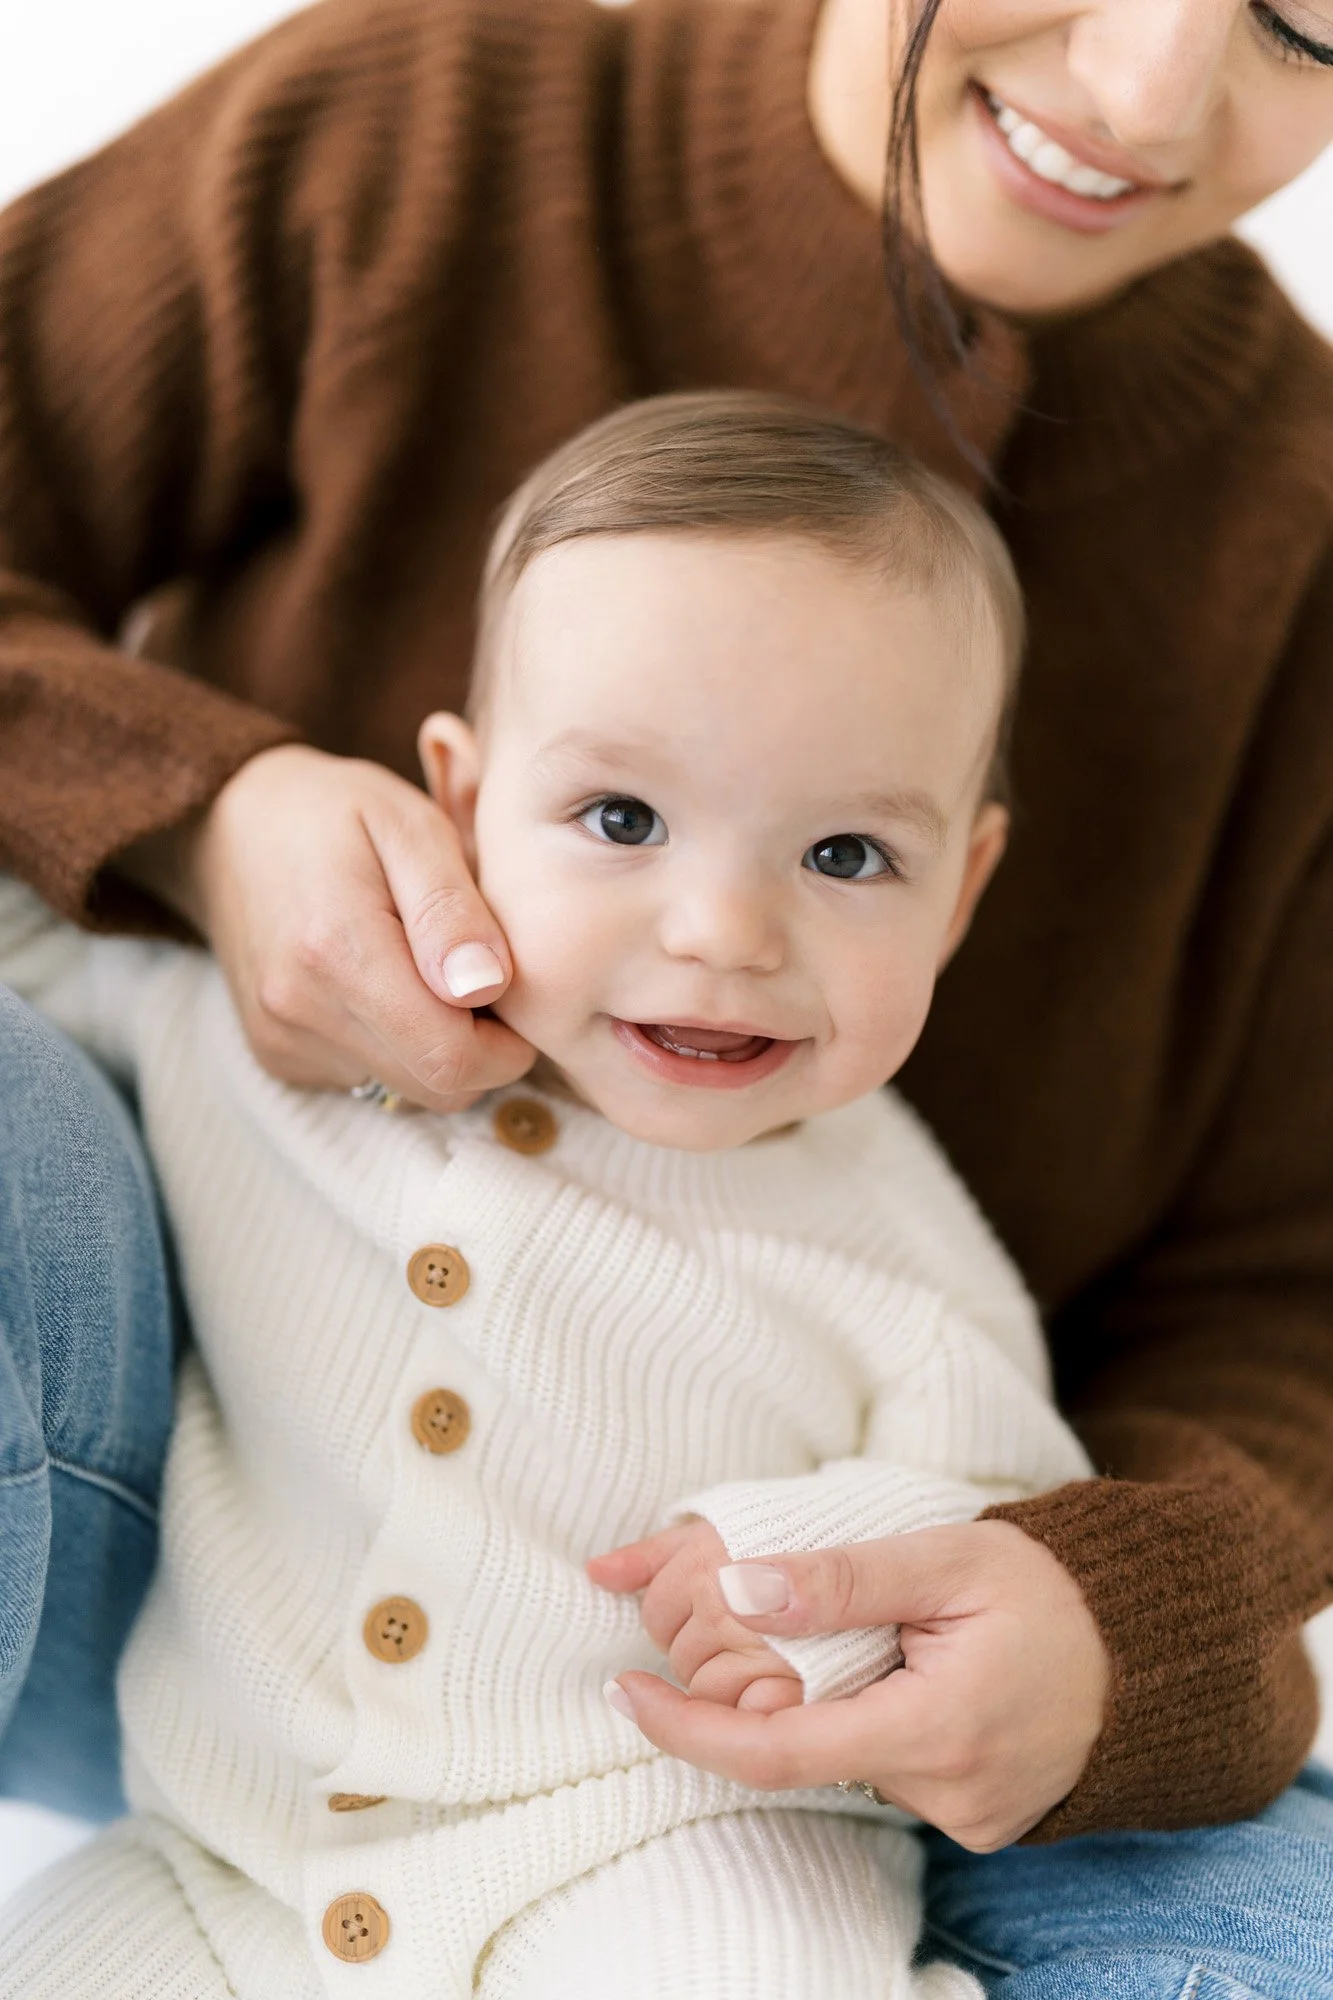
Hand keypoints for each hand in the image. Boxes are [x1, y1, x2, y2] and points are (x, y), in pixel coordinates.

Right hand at [120, 744, 533, 1109]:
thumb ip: (452, 909)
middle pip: (437, 1088)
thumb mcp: (409, 825)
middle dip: (481, 1050)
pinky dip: (395, 1048)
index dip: (508, 1043)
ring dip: (437, 1048)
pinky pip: (366, 1081)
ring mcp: (282, 1040)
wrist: (227, 826)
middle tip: (475, 976)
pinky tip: (384, 987)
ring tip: (424, 972)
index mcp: (338, 950)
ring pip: (407, 1091)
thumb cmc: (334, 812)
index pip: (454, 1059)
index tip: (511, 990)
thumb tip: (489, 986)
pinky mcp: (276, 1055)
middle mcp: (299, 1010)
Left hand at [602, 1520, 1108, 1849]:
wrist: (1150, 1649)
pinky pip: (887, 1770)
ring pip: (843, 1761)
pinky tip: (897, 1669)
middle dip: (756, 1695)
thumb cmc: (1050, 1590)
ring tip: (864, 1631)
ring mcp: (964, 1815)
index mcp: (934, 1728)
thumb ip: (840, 1578)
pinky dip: (865, 1721)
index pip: (774, 1753)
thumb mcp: (945, 1557)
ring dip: (821, 1703)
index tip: (626, 1688)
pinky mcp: (974, 1817)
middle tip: (752, 1619)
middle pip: (803, 1753)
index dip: (685, 1728)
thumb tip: (736, 1587)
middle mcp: (946, 1792)